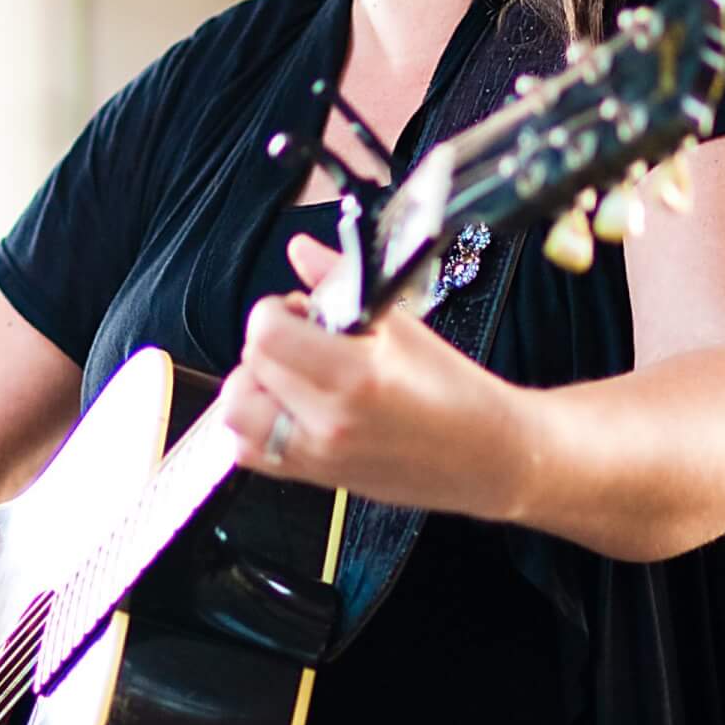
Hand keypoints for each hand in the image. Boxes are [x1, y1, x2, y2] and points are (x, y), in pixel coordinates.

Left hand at [216, 235, 530, 520]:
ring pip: (235, 413)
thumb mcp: (403, 326)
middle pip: (250, 366)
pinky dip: (253, 425)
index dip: (274, 312)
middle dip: (268, 342)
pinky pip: (248, 451)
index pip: (266, 334)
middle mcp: (328, 421)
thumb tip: (301, 249)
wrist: (489, 457)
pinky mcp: (314, 475)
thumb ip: (341, 282)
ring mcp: (317, 454)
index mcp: (355, 377)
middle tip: (302, 338)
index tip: (299, 310)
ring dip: (253, 384)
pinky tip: (284, 407)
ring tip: (289, 374)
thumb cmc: (456, 392)